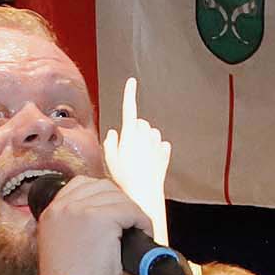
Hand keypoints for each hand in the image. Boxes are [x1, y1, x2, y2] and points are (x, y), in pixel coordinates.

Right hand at [31, 172, 150, 274]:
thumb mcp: (63, 249)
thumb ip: (75, 230)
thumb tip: (108, 224)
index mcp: (50, 213)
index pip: (80, 185)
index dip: (103, 197)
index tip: (115, 213)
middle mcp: (62, 207)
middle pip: (102, 187)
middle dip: (120, 202)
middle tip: (129, 224)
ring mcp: (81, 210)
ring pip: (119, 198)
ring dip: (133, 213)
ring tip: (138, 232)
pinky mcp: (102, 219)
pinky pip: (132, 211)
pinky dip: (142, 222)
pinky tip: (143, 235)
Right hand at [101, 79, 171, 246]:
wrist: (144, 194)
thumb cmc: (124, 178)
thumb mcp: (109, 160)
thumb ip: (110, 142)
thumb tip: (115, 133)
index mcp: (129, 133)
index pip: (128, 108)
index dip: (129, 94)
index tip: (131, 81)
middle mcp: (145, 134)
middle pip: (140, 123)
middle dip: (135, 132)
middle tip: (128, 151)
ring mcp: (157, 142)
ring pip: (151, 133)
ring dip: (145, 141)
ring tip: (138, 160)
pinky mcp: (165, 151)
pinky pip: (160, 145)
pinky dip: (155, 151)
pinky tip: (149, 164)